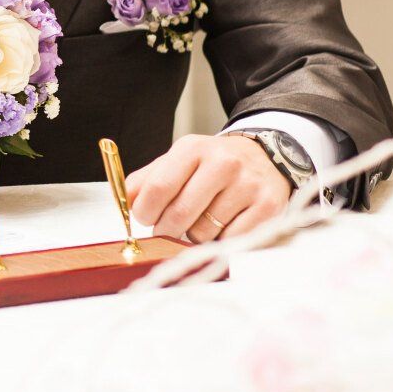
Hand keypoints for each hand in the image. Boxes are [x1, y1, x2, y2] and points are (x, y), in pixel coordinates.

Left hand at [126, 133, 290, 242]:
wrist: (266, 156)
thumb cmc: (214, 164)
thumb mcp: (180, 160)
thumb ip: (148, 179)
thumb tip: (124, 201)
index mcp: (193, 149)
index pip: (159, 187)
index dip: (145, 211)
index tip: (144, 218)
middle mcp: (223, 164)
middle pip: (180, 214)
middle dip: (166, 230)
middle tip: (167, 229)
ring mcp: (247, 186)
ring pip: (204, 232)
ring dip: (195, 236)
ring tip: (202, 221)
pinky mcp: (268, 207)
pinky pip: (230, 241)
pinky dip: (220, 242)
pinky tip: (223, 226)